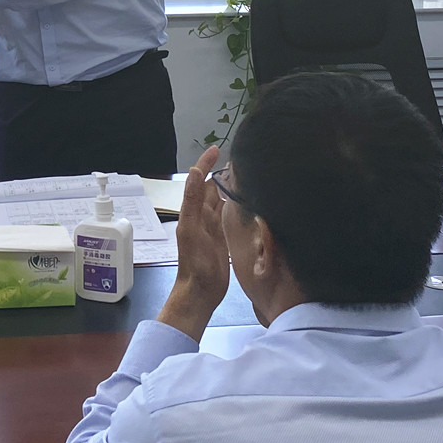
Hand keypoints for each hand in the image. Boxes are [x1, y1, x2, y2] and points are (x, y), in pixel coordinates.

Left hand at [158, 145, 229, 339]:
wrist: (200, 292)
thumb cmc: (195, 263)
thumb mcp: (192, 230)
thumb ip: (192, 202)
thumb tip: (194, 171)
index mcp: (194, 211)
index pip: (200, 181)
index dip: (206, 164)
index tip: (217, 149)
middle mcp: (203, 216)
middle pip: (213, 189)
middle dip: (223, 174)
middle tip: (242, 160)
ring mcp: (214, 228)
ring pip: (223, 201)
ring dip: (231, 188)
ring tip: (248, 176)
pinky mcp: (225, 239)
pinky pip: (230, 217)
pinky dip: (237, 206)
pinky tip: (250, 203)